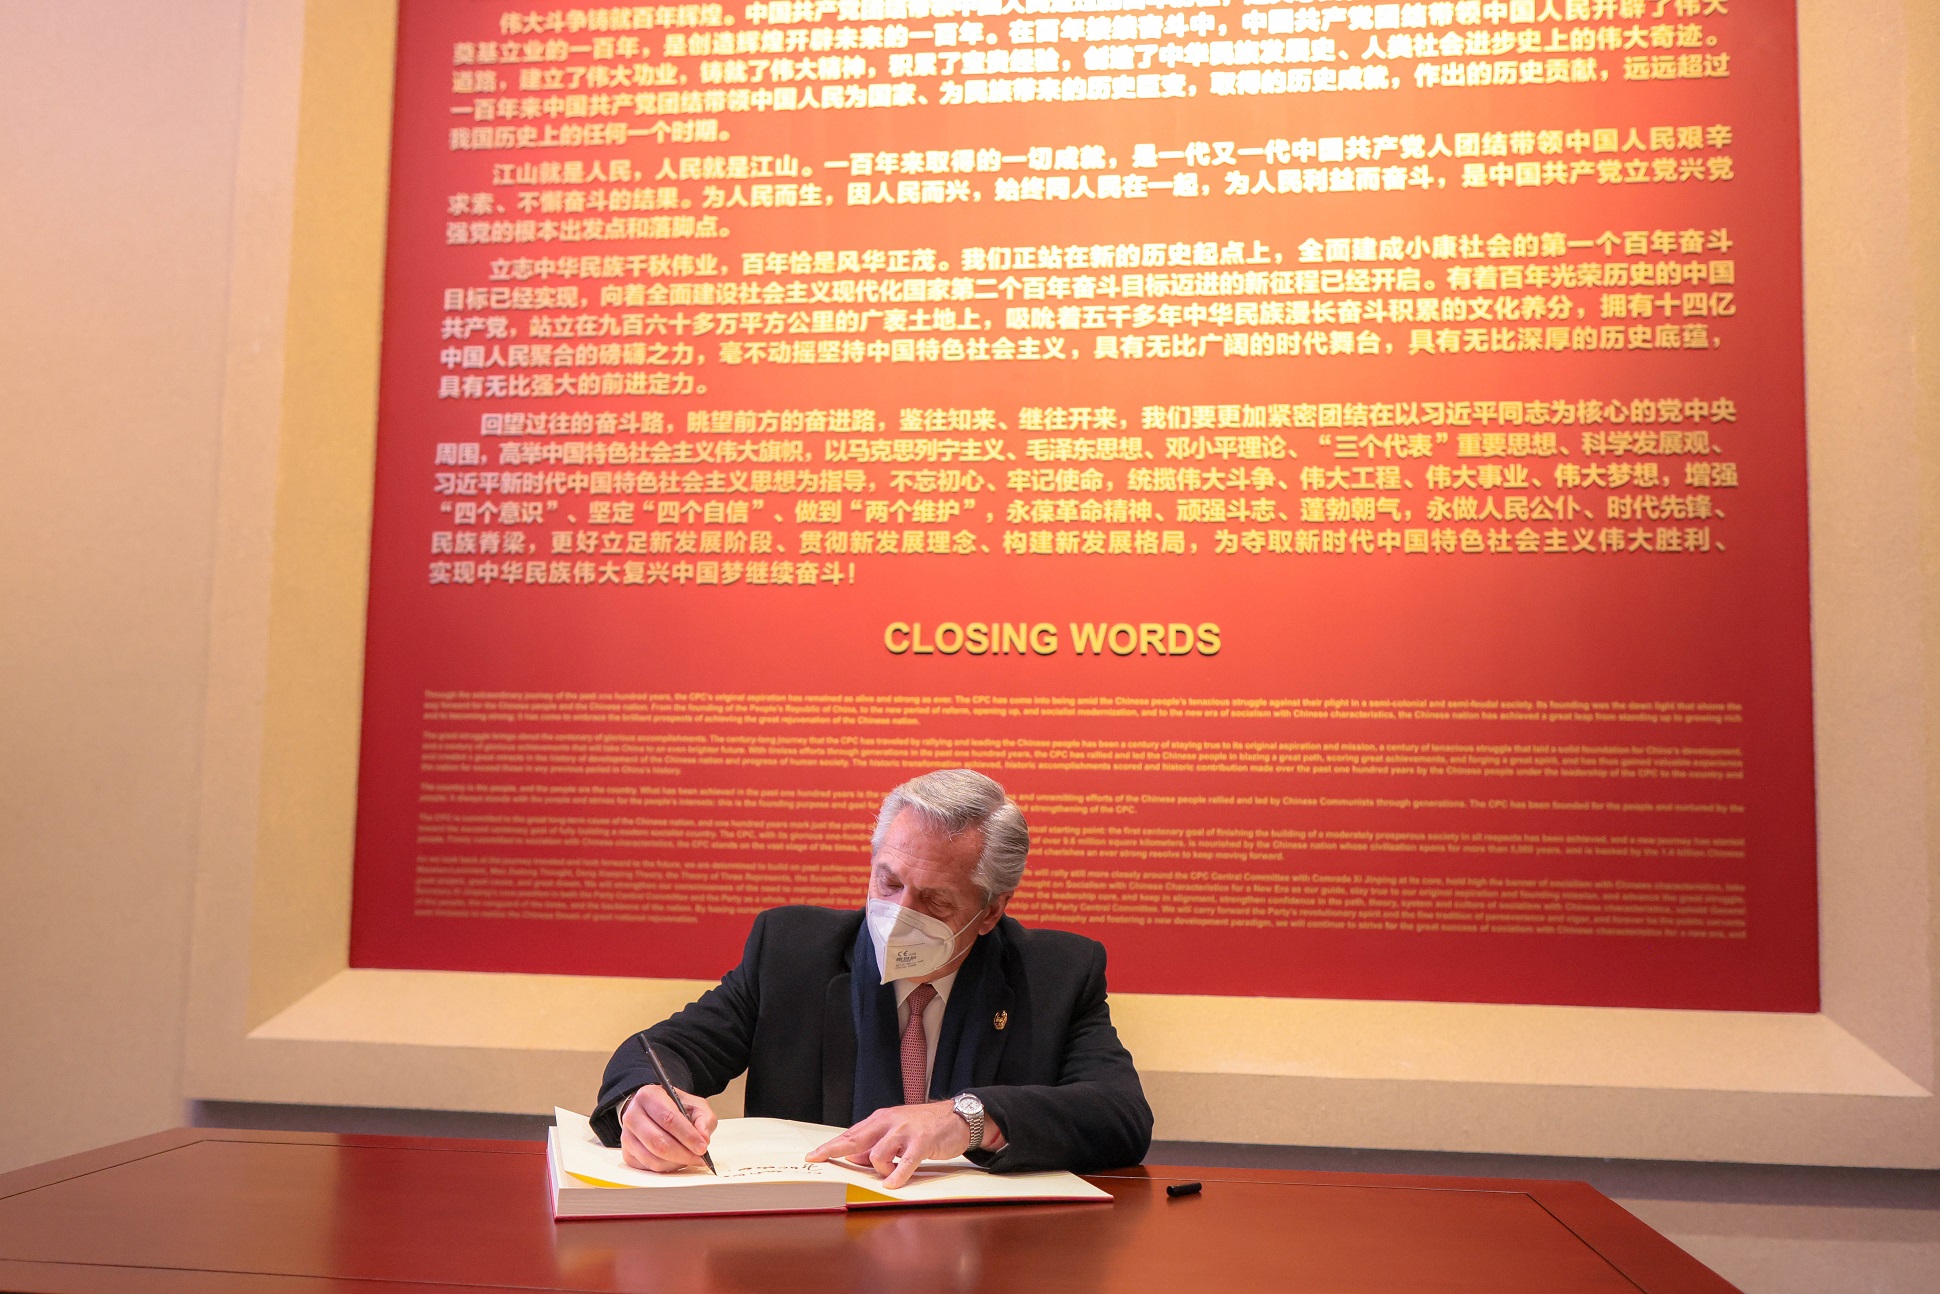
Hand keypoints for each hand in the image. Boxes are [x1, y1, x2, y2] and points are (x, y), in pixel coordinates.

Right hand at [617, 1084, 717, 1172]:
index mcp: (648, 1096)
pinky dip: (667, 1168)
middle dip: (683, 1153)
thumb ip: (704, 1119)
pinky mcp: (627, 1154)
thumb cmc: (674, 1107)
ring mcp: (626, 1136)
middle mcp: (632, 1116)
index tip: (702, 1147)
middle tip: (700, 1158)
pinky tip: (677, 1160)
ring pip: (653, 1158)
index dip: (687, 1135)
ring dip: (676, 1163)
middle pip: (658, 1142)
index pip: (668, 1119)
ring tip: (690, 1158)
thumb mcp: (694, 1105)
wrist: (653, 1111)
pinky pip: (648, 1167)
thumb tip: (704, 1138)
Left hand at [806, 1101, 970, 1188]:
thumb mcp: (896, 1131)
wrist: (957, 1116)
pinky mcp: (921, 1142)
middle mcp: (889, 1122)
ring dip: (880, 1170)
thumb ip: (875, 1144)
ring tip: (891, 1173)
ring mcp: (905, 1131)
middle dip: (835, 1150)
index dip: (831, 1145)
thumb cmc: (924, 1126)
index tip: (813, 1155)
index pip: (851, 1134)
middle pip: (856, 1139)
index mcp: (881, 1119)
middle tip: (819, 1160)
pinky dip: (896, 1176)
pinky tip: (892, 1185)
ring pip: (877, 1154)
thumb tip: (852, 1159)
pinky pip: (905, 1162)